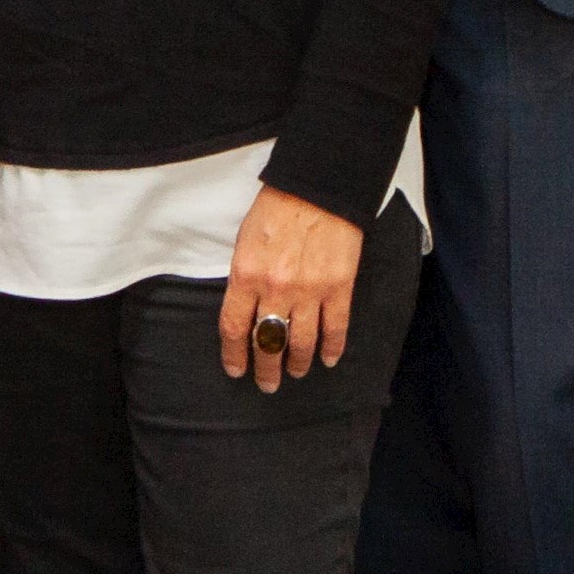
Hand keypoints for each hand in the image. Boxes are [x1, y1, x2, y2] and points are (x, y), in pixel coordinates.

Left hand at [220, 185, 364, 392]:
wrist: (316, 190)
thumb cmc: (275, 210)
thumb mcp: (244, 241)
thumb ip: (244, 278)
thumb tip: (246, 308)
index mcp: (246, 276)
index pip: (235, 327)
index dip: (234, 354)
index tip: (235, 369)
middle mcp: (276, 290)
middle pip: (268, 342)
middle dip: (266, 368)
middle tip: (266, 383)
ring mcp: (310, 292)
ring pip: (302, 342)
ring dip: (297, 363)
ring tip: (294, 373)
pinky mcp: (339, 288)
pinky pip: (336, 328)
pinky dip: (333, 348)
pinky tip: (329, 360)